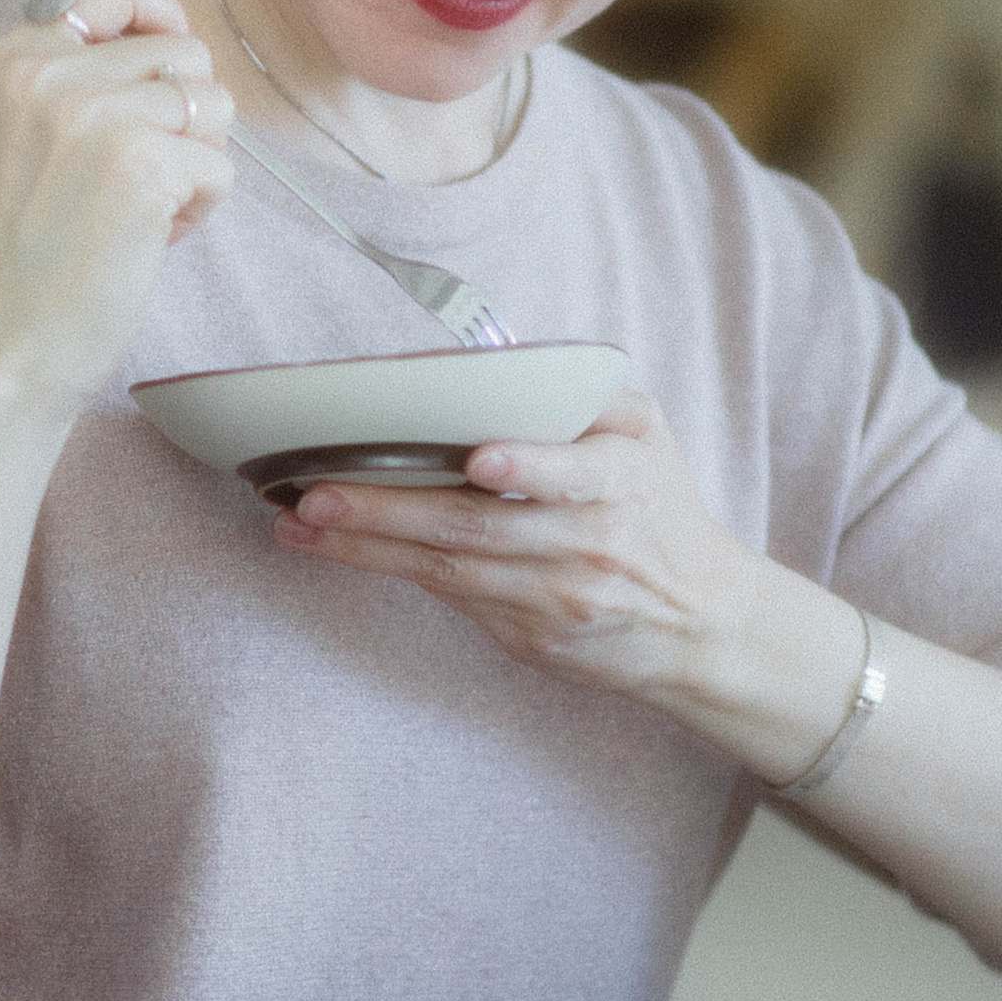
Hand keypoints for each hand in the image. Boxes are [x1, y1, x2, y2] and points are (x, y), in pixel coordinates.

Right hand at [0, 0, 234, 423]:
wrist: (11, 347)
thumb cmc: (35, 254)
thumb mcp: (33, 136)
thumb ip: (84, 75)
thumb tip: (177, 36)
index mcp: (12, 58)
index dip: (160, 18)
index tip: (163, 71)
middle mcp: (44, 72)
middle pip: (182, 49)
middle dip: (187, 114)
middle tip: (145, 173)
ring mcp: (91, 114)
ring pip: (212, 103)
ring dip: (199, 160)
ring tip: (146, 207)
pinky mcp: (138, 164)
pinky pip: (221, 165)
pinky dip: (201, 207)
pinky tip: (150, 238)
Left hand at [271, 387, 767, 706]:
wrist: (702, 626)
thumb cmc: (660, 513)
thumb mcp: (648, 440)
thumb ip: (589, 397)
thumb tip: (502, 363)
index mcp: (624, 483)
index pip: (577, 474)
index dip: (530, 467)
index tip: (480, 460)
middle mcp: (591, 544)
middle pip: (479, 528)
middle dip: (391, 512)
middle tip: (317, 493)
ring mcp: (556, 599)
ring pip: (449, 571)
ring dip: (365, 546)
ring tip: (300, 523)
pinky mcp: (531, 637)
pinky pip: (451, 598)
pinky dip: (388, 570)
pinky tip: (333, 549)